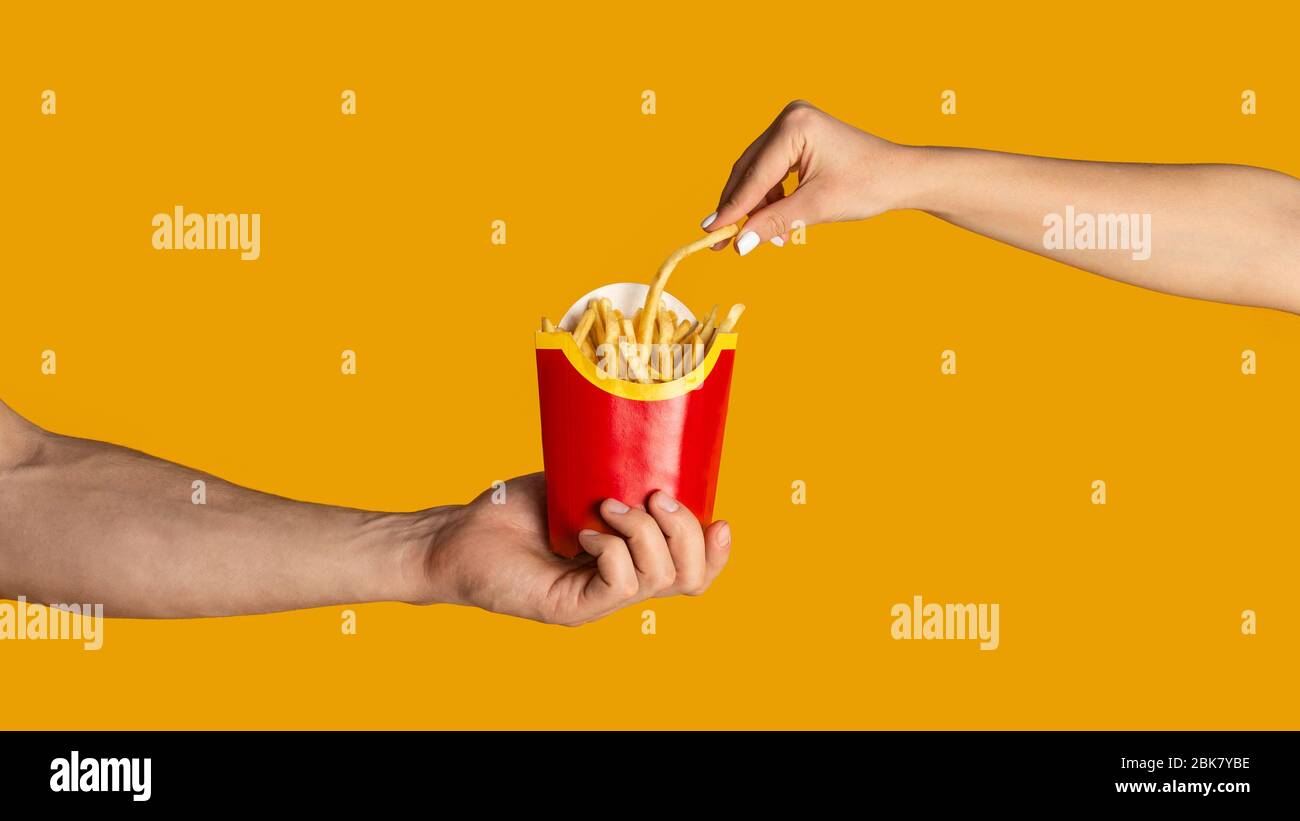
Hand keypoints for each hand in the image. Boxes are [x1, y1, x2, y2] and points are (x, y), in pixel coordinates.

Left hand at [416, 474, 731, 625]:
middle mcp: (623, 585)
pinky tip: (585, 534)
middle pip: (692, 578)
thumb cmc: (517, 510)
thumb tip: (658, 450)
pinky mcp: (572, 609)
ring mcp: (599, 601)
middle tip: (655, 496)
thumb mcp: (583, 482)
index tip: (720, 517)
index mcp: (635, 560)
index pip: (696, 571)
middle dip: (687, 532)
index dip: (718, 551)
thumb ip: (621, 475)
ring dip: (643, 533)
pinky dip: (613, 552)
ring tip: (607, 506)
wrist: (461, 535)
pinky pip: (621, 587)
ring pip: (659, 578)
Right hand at [701, 100, 911, 253]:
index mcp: (793, 125)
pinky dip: (771, 200)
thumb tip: (740, 245)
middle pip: (749, 171)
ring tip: (765, 239)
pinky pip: (772, 173)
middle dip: (740, 209)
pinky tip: (777, 224)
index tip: (709, 233)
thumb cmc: (867, 185)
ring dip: (757, 208)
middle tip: (721, 241)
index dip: (731, 208)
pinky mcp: (798, 140)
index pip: (754, 175)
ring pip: (759, 175)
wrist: (901, 177)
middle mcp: (789, 119)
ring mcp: (793, 127)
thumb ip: (774, 223)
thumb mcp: (816, 207)